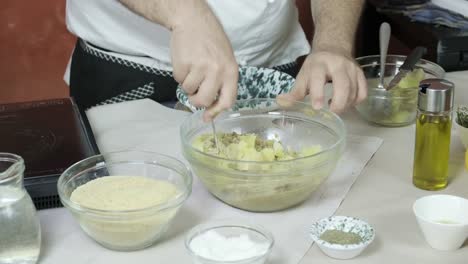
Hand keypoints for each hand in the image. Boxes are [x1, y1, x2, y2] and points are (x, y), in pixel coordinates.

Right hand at [170, 5, 237, 120]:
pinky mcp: (184, 64)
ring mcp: (200, 68)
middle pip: (204, 100)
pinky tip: (185, 61)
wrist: (193, 20)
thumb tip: (212, 110)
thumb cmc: (211, 41)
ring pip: (188, 90)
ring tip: (192, 67)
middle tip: (194, 92)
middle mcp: (217, 71)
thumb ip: (222, 83)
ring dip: (187, 83)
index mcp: (231, 71)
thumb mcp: (225, 60)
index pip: (228, 101)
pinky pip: (178, 80)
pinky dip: (179, 74)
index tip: (207, 117)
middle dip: (196, 100)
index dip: (216, 111)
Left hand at [279, 49, 366, 112]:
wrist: (333, 48)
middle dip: (338, 103)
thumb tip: (280, 102)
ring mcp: (352, 69)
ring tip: (335, 108)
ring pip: (354, 91)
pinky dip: (356, 102)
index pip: (319, 78)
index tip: (317, 108)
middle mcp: (338, 65)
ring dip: (346, 105)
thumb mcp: (303, 76)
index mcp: (319, 65)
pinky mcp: (361, 74)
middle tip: (331, 113)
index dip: (318, 93)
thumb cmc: (315, 66)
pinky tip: (346, 104)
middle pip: (343, 85)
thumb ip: (295, 92)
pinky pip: (363, 92)